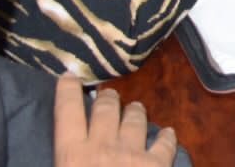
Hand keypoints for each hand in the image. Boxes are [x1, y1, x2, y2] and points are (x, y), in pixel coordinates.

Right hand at [53, 78, 176, 166]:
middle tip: (109, 94)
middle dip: (108, 98)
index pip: (67, 112)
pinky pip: (164, 144)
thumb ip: (66, 159)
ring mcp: (132, 153)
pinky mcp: (157, 164)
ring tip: (135, 107)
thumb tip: (67, 151)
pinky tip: (168, 133)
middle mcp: (103, 146)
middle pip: (106, 110)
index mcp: (72, 154)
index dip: (68, 91)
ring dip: (134, 112)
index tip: (69, 76)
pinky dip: (166, 137)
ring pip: (135, 120)